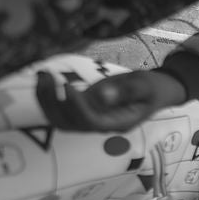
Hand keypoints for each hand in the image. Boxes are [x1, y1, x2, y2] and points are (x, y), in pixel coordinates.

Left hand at [36, 69, 186, 131]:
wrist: (155, 90)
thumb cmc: (152, 87)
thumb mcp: (144, 86)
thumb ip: (125, 91)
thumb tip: (101, 96)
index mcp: (118, 123)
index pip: (91, 122)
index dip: (76, 107)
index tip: (67, 85)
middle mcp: (101, 124)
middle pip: (69, 124)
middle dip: (52, 104)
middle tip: (48, 77)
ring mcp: (91, 116)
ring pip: (60, 119)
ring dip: (46, 100)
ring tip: (43, 75)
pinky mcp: (84, 107)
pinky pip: (60, 108)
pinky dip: (48, 95)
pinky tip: (46, 77)